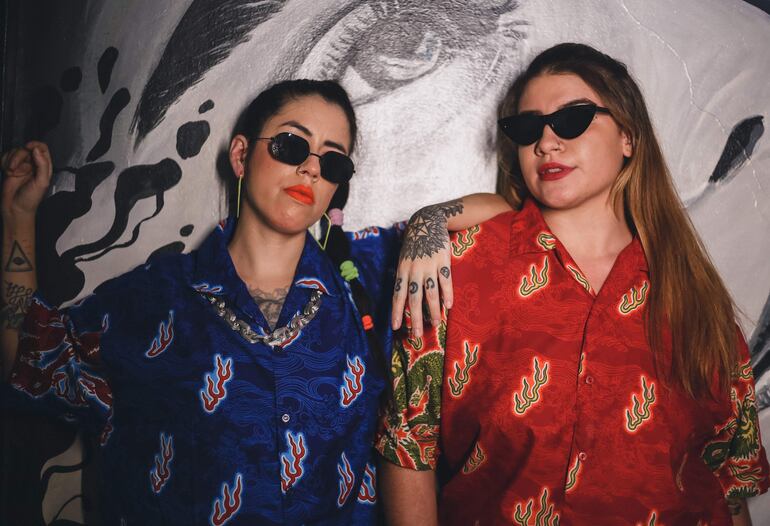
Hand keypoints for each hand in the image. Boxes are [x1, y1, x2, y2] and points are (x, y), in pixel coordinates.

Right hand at [1, 141, 52, 220]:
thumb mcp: (41, 182)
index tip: (29, 147)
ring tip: (12, 173)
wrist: (15, 208)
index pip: (42, 148)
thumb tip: (38, 150)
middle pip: (25, 148)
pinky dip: (4, 162)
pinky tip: (8, 172)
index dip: (36, 144)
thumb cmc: (31, 199)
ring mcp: (21, 166)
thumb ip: (42, 165)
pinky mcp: (10, 168)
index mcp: (44, 167)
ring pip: (14, 152)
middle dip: (18, 157)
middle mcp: (33, 165)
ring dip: (10, 161)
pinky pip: (5, 157)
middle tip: (15, 168)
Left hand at [392, 200, 462, 335]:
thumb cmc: (414, 244)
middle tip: (415, 335)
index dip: (396, 312)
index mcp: (402, 271)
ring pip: (430, 293)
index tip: (395, 328)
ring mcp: (428, 266)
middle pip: (414, 299)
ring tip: (435, 325)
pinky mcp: (443, 261)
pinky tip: (448, 306)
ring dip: (433, 311)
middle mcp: (414, 270)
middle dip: (414, 319)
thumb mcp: (403, 258)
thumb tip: (402, 297)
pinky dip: (447, 294)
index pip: (398, 295)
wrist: (427, 222)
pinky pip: (445, 281)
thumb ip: (403, 276)